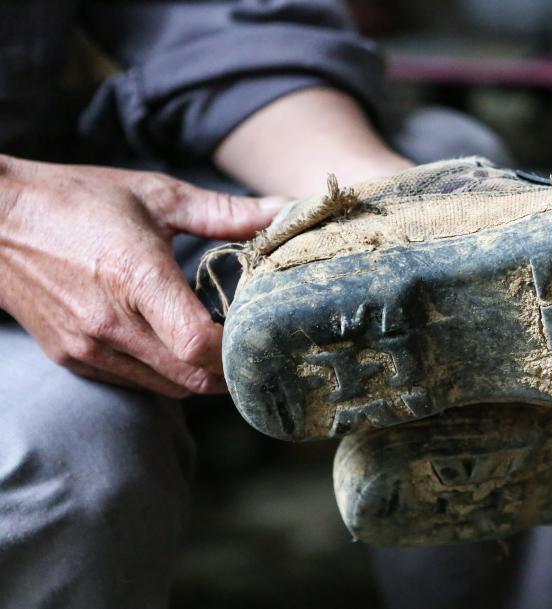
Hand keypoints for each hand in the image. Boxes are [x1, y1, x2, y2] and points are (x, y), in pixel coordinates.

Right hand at [0, 155, 286, 397]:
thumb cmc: (76, 199)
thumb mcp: (157, 195)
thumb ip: (226, 212)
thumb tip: (286, 209)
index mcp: (135, 279)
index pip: (199, 346)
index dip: (238, 351)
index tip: (261, 333)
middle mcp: (110, 324)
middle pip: (192, 380)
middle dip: (231, 371)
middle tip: (255, 348)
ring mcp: (88, 347)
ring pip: (168, 389)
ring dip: (200, 377)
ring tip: (220, 347)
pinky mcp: (72, 358)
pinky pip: (135, 383)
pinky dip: (166, 375)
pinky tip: (176, 346)